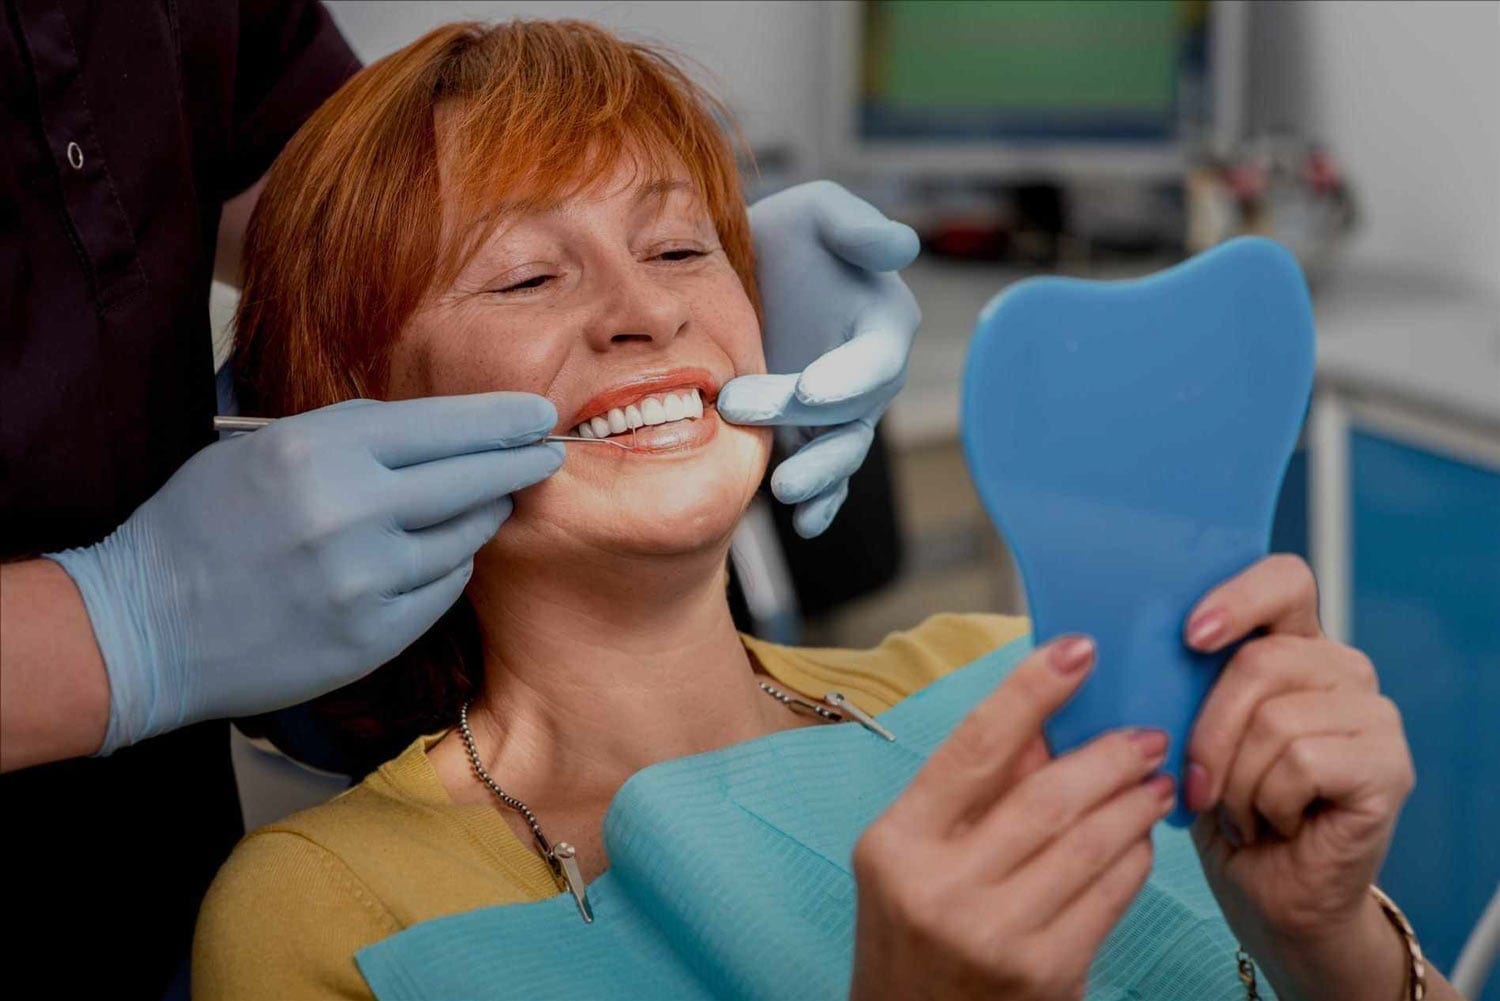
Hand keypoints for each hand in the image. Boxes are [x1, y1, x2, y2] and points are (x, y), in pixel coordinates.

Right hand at [49, 393, 561, 752]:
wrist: (143, 629)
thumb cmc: (199, 527)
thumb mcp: (262, 451)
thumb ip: (348, 437)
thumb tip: (436, 432)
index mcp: (319, 450)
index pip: (443, 425)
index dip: (500, 419)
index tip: (538, 413)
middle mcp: (350, 510)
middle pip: (472, 478)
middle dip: (520, 462)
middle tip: (548, 453)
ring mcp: (365, 579)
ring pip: (465, 536)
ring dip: (483, 516)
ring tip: (489, 502)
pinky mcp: (372, 635)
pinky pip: (442, 589)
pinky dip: (448, 567)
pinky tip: (439, 555)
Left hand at [717, 181, 920, 537]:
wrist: (742, 274)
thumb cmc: (788, 235)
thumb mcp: (817, 212)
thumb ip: (856, 228)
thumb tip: (902, 246)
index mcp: (883, 323)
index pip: (875, 359)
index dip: (848, 378)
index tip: (810, 390)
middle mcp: (869, 376)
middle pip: (851, 414)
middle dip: (809, 425)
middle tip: (742, 410)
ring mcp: (840, 413)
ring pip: (842, 454)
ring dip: (819, 477)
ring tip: (785, 492)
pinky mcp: (810, 437)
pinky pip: (825, 477)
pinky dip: (821, 504)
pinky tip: (804, 523)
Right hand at [849, 636, 1174, 1000]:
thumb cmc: (913, 932)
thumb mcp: (915, 855)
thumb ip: (973, 791)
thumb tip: (1047, 720)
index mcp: (896, 843)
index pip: (973, 748)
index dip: (1030, 691)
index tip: (1077, 649)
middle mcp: (941, 889)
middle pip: (1046, 797)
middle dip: (1107, 755)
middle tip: (1145, 733)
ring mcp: (996, 935)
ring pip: (1090, 844)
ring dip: (1133, 803)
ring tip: (1153, 779)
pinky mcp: (1047, 975)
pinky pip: (1111, 896)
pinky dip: (1134, 857)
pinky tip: (1139, 838)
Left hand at [1183, 555, 1416, 997]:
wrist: (1267, 895)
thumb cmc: (1222, 808)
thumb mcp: (1186, 732)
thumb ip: (1179, 680)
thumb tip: (1124, 646)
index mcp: (1291, 643)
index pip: (1283, 579)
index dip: (1238, 598)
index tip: (1192, 635)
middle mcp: (1340, 668)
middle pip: (1260, 660)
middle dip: (1208, 732)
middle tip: (1198, 783)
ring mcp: (1372, 715)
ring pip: (1275, 719)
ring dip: (1237, 780)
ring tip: (1244, 810)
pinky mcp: (1387, 765)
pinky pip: (1302, 762)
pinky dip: (1269, 802)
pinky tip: (1276, 824)